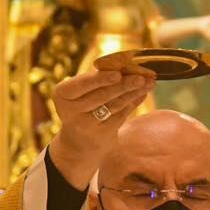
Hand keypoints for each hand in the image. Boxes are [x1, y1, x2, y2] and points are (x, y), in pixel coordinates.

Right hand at [46, 68, 153, 188]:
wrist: (78, 143)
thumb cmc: (81, 108)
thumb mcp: (79, 93)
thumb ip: (97, 80)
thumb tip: (126, 66)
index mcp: (61, 95)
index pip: (82, 84)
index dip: (100, 79)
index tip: (118, 73)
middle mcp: (70, 112)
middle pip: (101, 95)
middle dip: (124, 85)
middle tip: (141, 77)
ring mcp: (85, 126)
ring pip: (113, 105)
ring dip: (133, 92)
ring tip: (148, 82)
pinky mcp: (101, 136)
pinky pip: (121, 115)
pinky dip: (133, 103)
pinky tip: (142, 93)